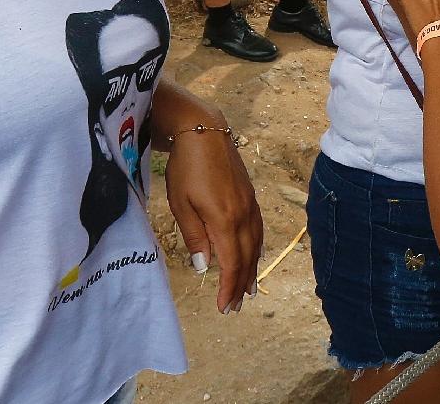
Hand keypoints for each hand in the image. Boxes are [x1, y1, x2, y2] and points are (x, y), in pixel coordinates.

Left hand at [165, 127, 263, 313]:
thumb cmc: (186, 168)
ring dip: (252, 269)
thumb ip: (195, 236)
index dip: (229, 287)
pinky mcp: (250, 195)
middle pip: (247, 257)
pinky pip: (258, 229)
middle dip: (242, 284)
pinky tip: (253, 254)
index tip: (224, 307)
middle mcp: (243, 214)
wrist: (204, 131)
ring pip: (255, 244)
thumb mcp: (182, 204)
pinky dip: (256, 248)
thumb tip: (204, 266)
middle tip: (236, 307)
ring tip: (249, 288)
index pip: (231, 262)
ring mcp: (250, 204)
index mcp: (225, 219)